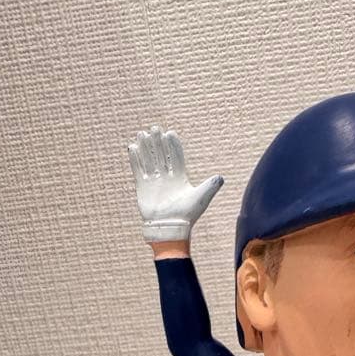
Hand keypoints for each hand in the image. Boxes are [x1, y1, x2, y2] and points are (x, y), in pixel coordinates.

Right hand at [127, 126, 222, 242]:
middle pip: (161, 156)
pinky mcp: (143, 187)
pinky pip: (138, 170)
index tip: (170, 133)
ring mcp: (154, 182)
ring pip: (149, 160)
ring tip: (142, 133)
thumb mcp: (201, 198)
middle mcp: (166, 179)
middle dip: (158, 142)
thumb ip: (210, 186)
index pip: (176, 158)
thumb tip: (221, 177)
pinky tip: (133, 147)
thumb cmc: (187, 215)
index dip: (173, 146)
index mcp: (180, 179)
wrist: (170, 227)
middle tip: (155, 128)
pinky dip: (136, 159)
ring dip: (146, 148)